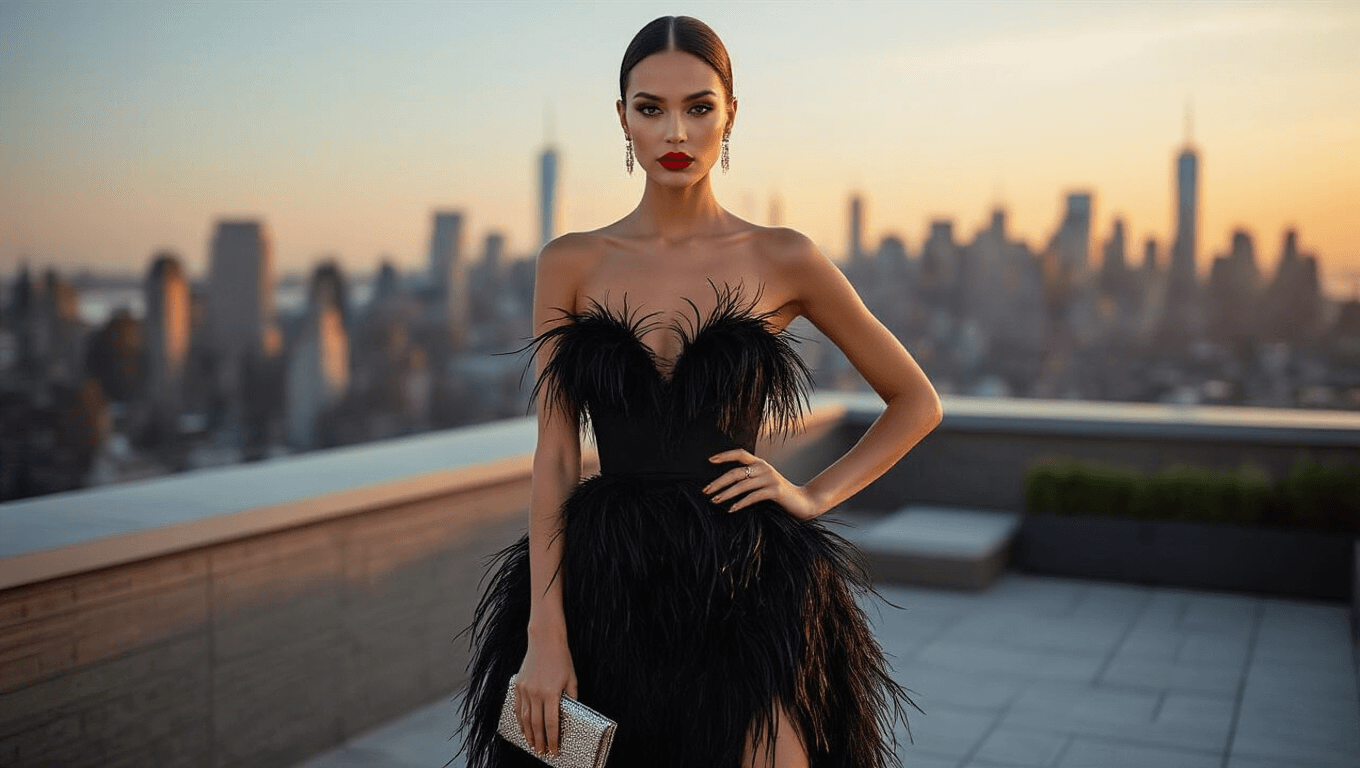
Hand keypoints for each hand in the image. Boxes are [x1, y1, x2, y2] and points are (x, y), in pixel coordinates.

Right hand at [515, 627, 577, 756]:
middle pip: (536, 724)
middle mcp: (536, 693)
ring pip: (524, 718)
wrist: (544, 641)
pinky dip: (519, 720)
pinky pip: (517, 707)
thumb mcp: (571, 679)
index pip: (551, 723)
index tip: (554, 750)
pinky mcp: (518, 685)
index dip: (552, 739)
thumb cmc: (561, 659)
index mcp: (551, 693)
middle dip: (539, 741)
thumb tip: (572, 714)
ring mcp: (525, 689)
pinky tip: (522, 728)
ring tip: (531, 744)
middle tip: (541, 752)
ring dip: (527, 734)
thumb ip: (571, 698)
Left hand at [704, 448, 824, 520]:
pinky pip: (753, 497)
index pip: (740, 453)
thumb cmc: (779, 494)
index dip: (724, 455)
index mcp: (760, 463)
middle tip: (705, 490)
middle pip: (736, 472)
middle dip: (718, 481)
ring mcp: (770, 479)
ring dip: (726, 493)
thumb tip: (725, 484)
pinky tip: (731, 509)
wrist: (803, 502)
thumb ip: (750, 479)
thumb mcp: (763, 482)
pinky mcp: (775, 491)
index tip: (709, 461)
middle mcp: (764, 468)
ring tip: (714, 500)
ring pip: (742, 485)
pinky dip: (740, 503)